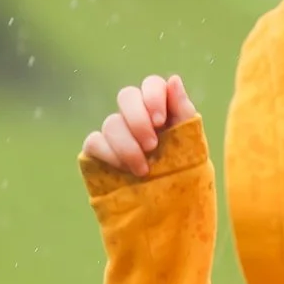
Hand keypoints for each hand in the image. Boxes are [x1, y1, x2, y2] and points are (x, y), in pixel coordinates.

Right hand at [83, 74, 197, 177]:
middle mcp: (134, 114)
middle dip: (138, 120)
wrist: (168, 203)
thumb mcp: (189, 139)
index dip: (152, 97)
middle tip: (152, 146)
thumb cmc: (181, 169)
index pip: (151, 84)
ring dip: (128, 146)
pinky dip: (109, 155)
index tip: (160, 122)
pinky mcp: (97, 150)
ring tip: (143, 169)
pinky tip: (124, 169)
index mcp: (159, 107)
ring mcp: (115, 132)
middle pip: (126, 96)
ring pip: (111, 122)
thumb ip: (182, 110)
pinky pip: (94, 142)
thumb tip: (174, 80)